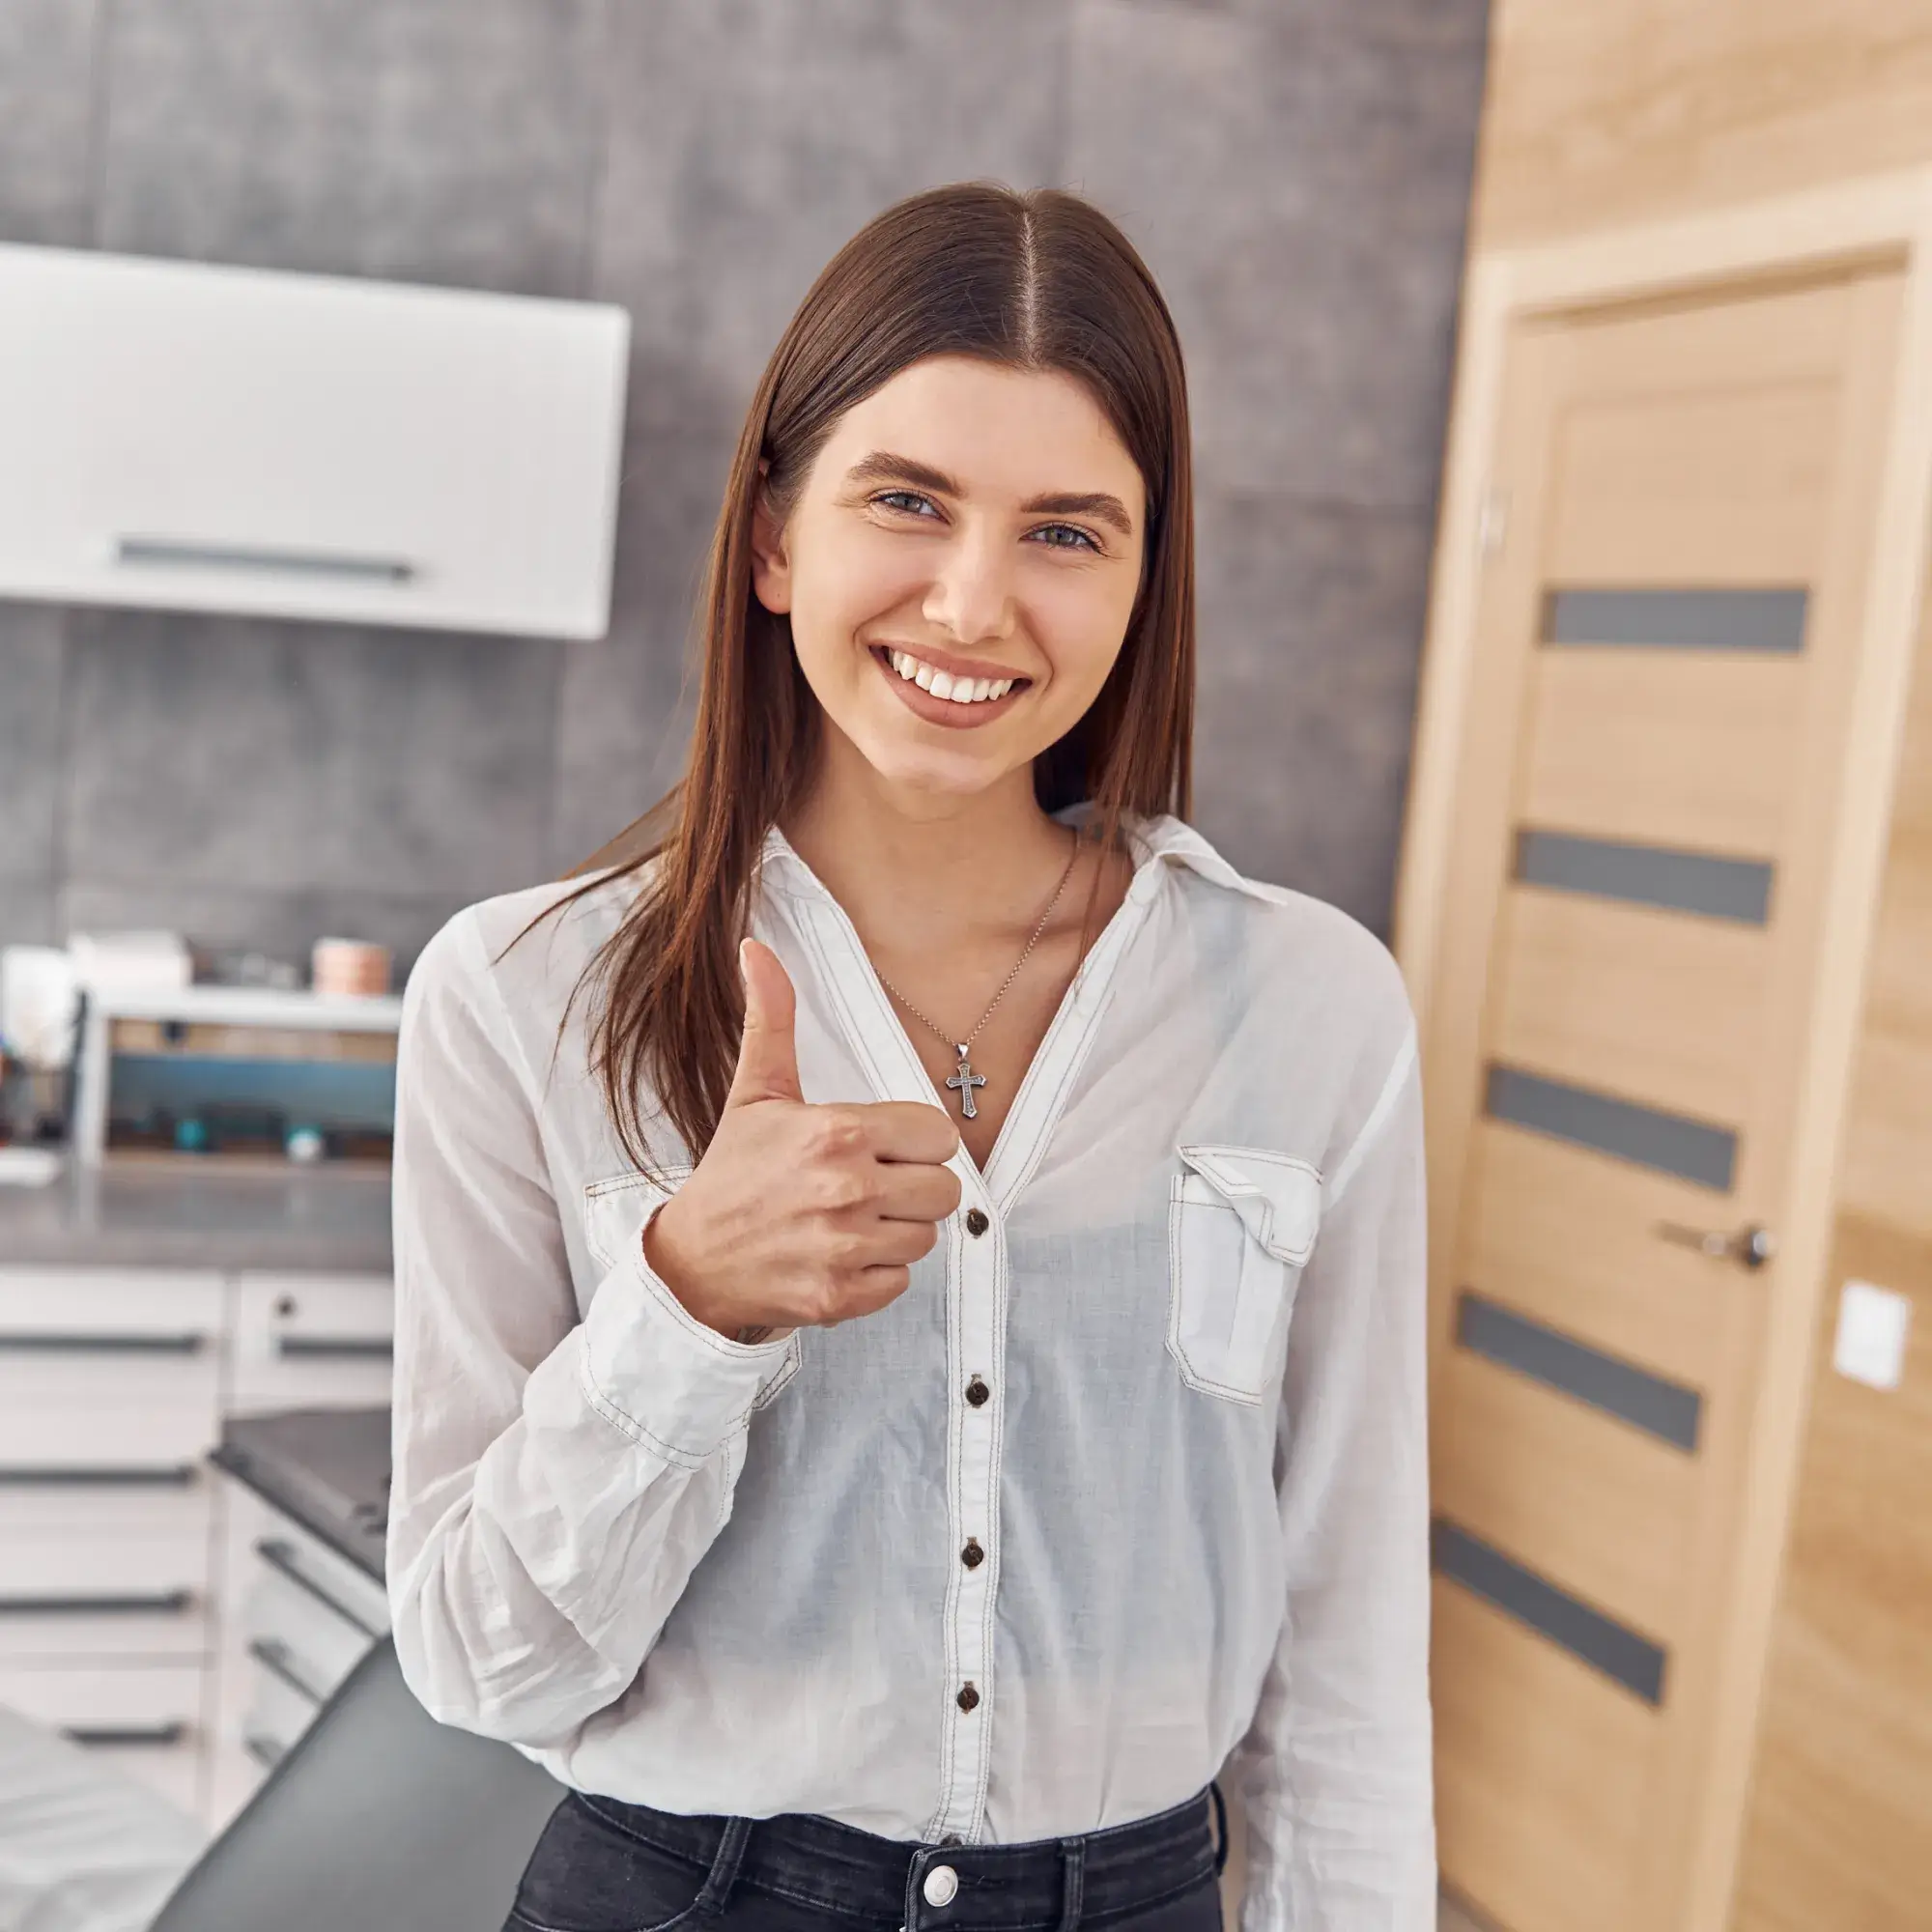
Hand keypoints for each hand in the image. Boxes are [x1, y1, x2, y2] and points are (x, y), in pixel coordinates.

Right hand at [643, 937, 962, 1340]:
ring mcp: (844, 1248)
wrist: (691, 1260)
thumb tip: (756, 949)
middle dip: (912, 1188)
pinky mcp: (841, 1296)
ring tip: (849, 1221)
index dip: (915, 1143)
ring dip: (895, 1231)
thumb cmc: (733, 1173)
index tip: (882, 1149)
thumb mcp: (755, 1093)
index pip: (939, 1136)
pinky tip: (839, 1256)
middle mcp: (847, 1189)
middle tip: (868, 1187)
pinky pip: (900, 1281)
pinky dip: (876, 1274)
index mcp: (838, 1132)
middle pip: (945, 1190)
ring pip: (925, 1237)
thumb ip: (771, 1020)